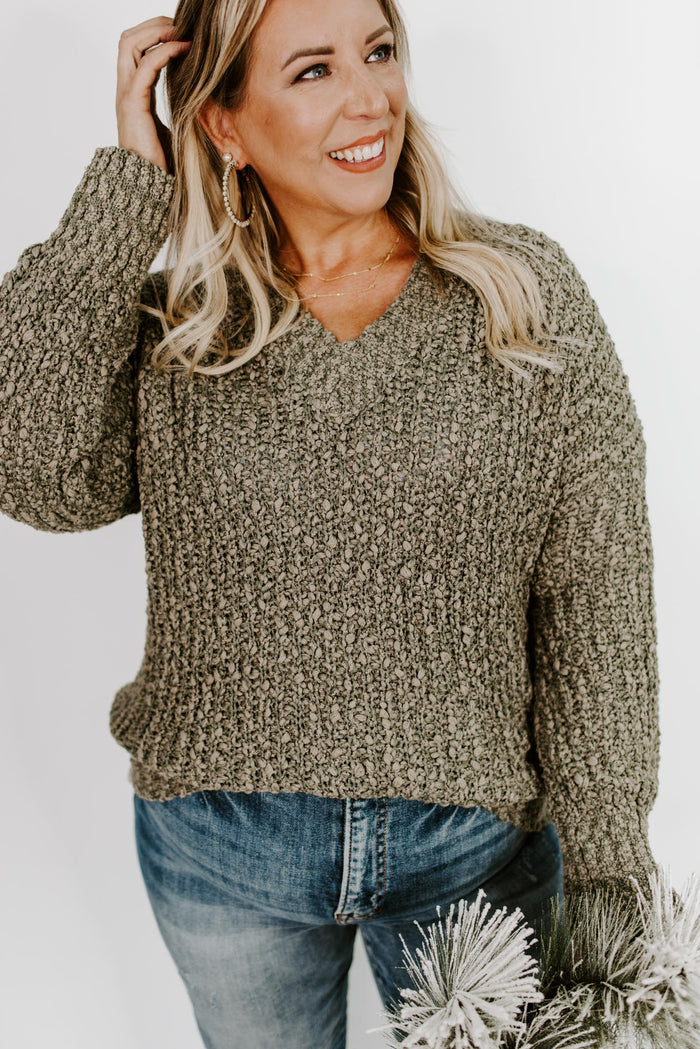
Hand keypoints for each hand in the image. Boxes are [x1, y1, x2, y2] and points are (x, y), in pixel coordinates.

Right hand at [116, 16, 190, 174]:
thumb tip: (206, 97)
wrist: (149, 184)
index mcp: (135, 92)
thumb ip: (181, 105)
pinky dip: (165, 51)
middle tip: (180, 25)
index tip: (182, 33)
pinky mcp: (133, 103)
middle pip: (128, 38)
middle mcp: (126, 88)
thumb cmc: (163, 162)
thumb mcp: (176, 125)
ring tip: (182, 31)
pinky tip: (185, 49)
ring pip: (130, 43)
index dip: (156, 34)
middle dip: (153, 25)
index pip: (137, 49)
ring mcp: (126, 94)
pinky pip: (146, 65)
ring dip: (157, 31)